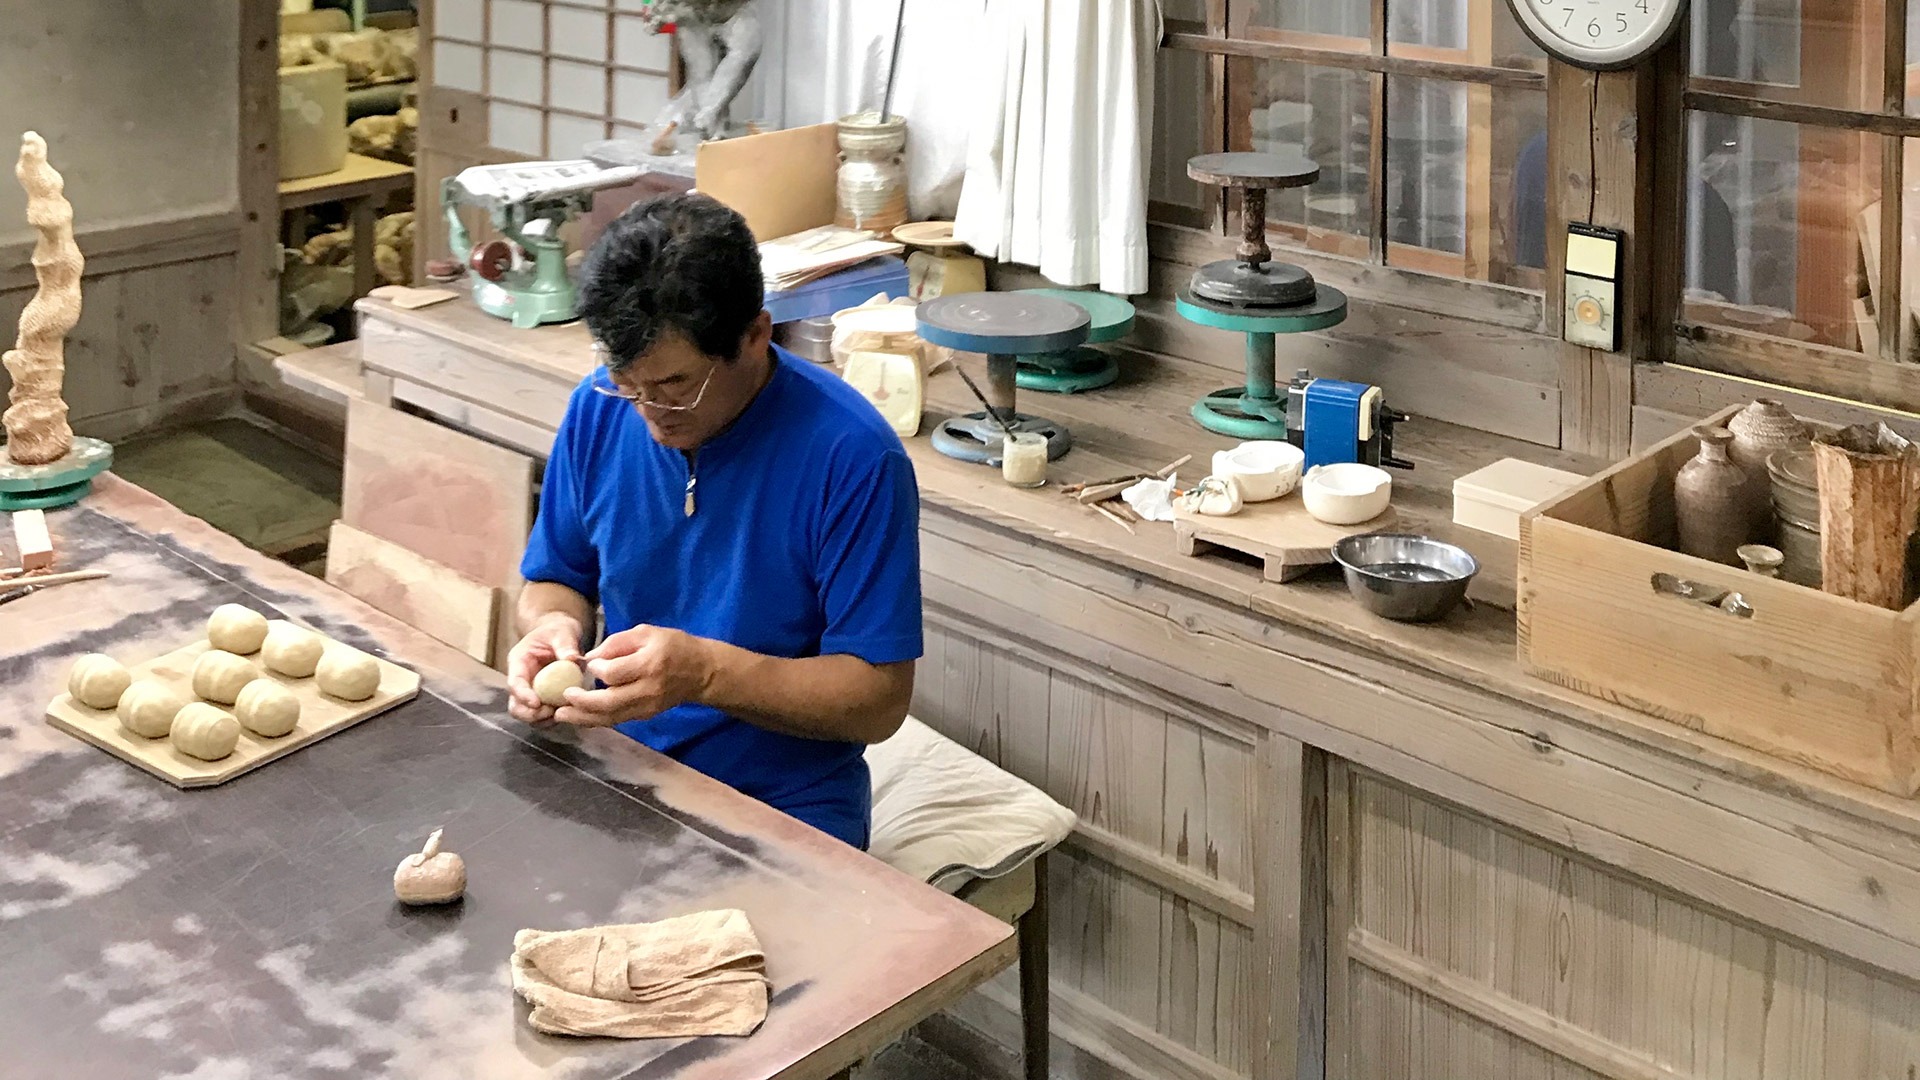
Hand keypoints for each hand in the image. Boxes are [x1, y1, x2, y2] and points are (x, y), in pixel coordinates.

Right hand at [505, 613, 584, 723]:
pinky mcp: (543, 699)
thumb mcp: (562, 632)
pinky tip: (567, 712)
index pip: (515, 682)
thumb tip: (572, 659)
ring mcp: (531, 691)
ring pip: (528, 715)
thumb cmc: (558, 631)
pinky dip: (552, 719)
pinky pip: (543, 716)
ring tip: (561, 713)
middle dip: (530, 714)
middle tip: (551, 712)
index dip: (523, 696)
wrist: (560, 635)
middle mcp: (522, 680)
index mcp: (519, 661)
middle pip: (515, 705)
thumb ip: (566, 645)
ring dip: (542, 720)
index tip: (537, 703)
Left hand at [552, 624, 713, 727]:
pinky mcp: (646, 715)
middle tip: (562, 698)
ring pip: (611, 717)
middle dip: (582, 702)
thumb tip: (590, 658)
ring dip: (584, 718)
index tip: (589, 664)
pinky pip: (618, 720)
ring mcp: (648, 706)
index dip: (596, 670)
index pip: (614, 673)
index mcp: (649, 664)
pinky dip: (597, 720)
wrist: (701, 671)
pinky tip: (580, 717)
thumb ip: (616, 643)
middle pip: (609, 702)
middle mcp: (648, 689)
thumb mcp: (646, 632)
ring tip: (562, 715)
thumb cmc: (673, 646)